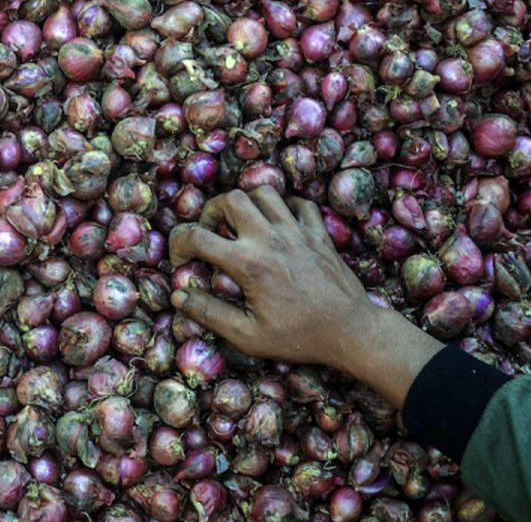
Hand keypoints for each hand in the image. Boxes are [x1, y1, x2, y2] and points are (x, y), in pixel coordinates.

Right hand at [169, 187, 442, 407]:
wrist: (352, 332)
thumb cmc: (298, 337)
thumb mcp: (248, 336)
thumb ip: (209, 314)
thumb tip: (178, 297)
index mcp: (248, 263)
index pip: (197, 236)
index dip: (179, 244)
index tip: (181, 260)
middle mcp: (270, 238)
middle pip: (231, 198)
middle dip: (212, 211)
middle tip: (212, 233)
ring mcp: (297, 231)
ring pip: (264, 192)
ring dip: (247, 203)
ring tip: (242, 224)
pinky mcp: (319, 232)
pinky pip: (299, 203)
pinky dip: (284, 207)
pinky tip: (278, 225)